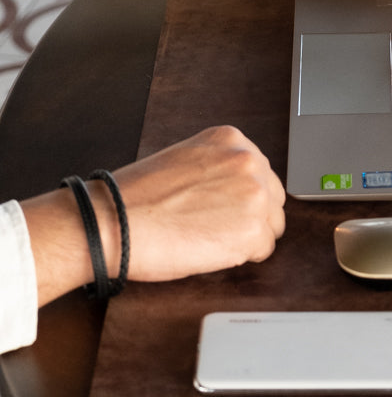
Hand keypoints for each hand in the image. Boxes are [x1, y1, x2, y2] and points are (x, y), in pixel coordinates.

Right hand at [22, 126, 285, 305]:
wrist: (114, 221)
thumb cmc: (136, 197)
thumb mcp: (184, 161)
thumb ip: (217, 168)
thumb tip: (235, 191)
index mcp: (230, 139)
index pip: (259, 172)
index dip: (240, 197)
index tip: (221, 208)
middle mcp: (249, 161)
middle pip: (272, 198)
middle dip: (250, 216)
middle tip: (215, 229)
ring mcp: (255, 195)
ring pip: (271, 226)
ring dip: (247, 237)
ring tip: (208, 239)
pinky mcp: (253, 231)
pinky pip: (263, 251)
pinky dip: (240, 257)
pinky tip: (208, 250)